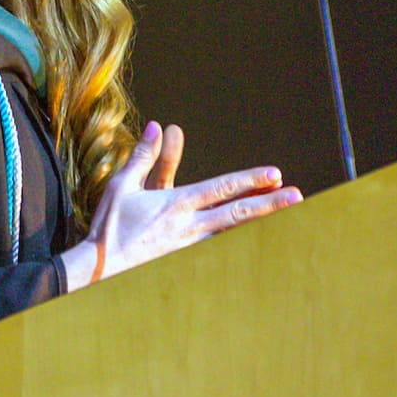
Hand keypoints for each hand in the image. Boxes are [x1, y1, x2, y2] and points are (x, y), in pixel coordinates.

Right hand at [62, 120, 301, 289]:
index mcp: (175, 204)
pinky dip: (239, 241)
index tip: (274, 174)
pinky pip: (220, 249)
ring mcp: (190, 247)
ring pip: (233, 232)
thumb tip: (157, 127)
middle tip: (296, 196)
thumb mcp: (123, 185)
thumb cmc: (110, 225)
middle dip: (269, 204)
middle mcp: (189, 226)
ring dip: (260, 222)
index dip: (250, 180)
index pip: (221, 188)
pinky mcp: (186, 261)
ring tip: (284, 214)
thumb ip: (144, 156)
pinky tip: (253, 238)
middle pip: (238, 213)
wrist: (100, 269)